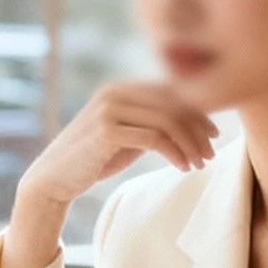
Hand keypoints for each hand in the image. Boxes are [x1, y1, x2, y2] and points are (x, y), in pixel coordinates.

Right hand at [23, 82, 218, 208]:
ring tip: (200, 164)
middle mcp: (116, 91)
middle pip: (174, 104)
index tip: (213, 136)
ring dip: (190, 144)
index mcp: (122, 88)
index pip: (171, 92)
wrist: (54, 179)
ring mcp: (110, 108)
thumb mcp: (126, 136)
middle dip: (198, 130)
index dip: (198, 112)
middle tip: (210, 154)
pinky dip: (175, 153)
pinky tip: (183, 167)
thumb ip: (151, 124)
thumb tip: (192, 123)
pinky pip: (154, 138)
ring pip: (168, 120)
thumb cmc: (93, 160)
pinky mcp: (106, 130)